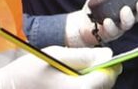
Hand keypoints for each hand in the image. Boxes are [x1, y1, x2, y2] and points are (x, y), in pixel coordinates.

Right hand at [0, 45, 120, 88]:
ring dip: (89, 83)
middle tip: (86, 65)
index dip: (110, 67)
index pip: (107, 79)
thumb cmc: (27, 71)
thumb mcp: (54, 55)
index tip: (105, 59)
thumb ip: (83, 55)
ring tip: (71, 75)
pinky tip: (66, 83)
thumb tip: (108, 54)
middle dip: (100, 76)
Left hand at [65, 0, 137, 46]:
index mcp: (127, 6)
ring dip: (128, 18)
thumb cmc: (96, 8)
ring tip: (125, 10)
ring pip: (127, 24)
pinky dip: (110, 26)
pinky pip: (112, 31)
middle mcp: (126, 18)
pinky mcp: (108, 34)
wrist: (82, 23)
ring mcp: (118, 26)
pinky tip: (108, 21)